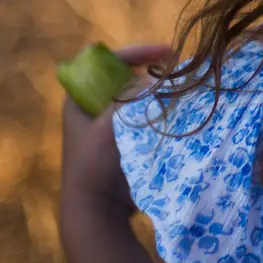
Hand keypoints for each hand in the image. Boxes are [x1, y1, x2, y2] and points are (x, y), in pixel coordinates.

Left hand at [60, 43, 172, 216]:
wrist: (97, 210)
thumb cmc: (95, 164)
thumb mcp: (110, 125)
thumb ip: (132, 97)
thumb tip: (159, 75)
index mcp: (80, 98)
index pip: (108, 61)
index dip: (138, 52)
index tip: (166, 52)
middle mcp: (93, 107)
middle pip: (126, 77)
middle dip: (152, 71)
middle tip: (178, 69)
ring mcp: (110, 125)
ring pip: (138, 98)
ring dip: (158, 92)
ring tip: (183, 88)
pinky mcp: (125, 141)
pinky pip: (145, 117)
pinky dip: (160, 111)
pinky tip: (180, 110)